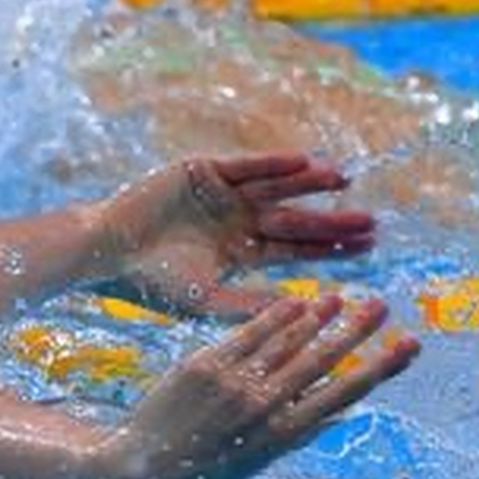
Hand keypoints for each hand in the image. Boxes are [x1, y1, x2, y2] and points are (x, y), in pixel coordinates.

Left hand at [97, 294, 417, 478]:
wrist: (142, 471)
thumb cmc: (206, 468)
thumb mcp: (258, 460)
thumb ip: (298, 431)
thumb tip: (340, 412)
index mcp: (283, 436)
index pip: (345, 394)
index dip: (381, 367)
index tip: (411, 345)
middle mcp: (262, 408)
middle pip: (321, 361)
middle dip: (355, 332)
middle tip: (384, 306)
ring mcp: (233, 385)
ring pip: (285, 342)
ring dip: (318, 318)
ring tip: (344, 297)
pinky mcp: (204, 365)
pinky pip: (246, 334)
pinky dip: (274, 317)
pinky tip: (296, 301)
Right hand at [107, 152, 375, 317]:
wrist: (106, 252)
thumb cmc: (151, 284)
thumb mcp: (209, 302)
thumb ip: (254, 307)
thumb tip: (306, 316)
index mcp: (239, 252)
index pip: (295, 250)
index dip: (330, 249)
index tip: (369, 248)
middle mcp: (235, 221)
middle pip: (294, 219)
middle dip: (330, 221)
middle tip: (371, 221)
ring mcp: (221, 194)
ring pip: (276, 187)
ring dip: (308, 183)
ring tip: (343, 179)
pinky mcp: (203, 169)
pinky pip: (245, 164)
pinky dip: (272, 162)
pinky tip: (303, 162)